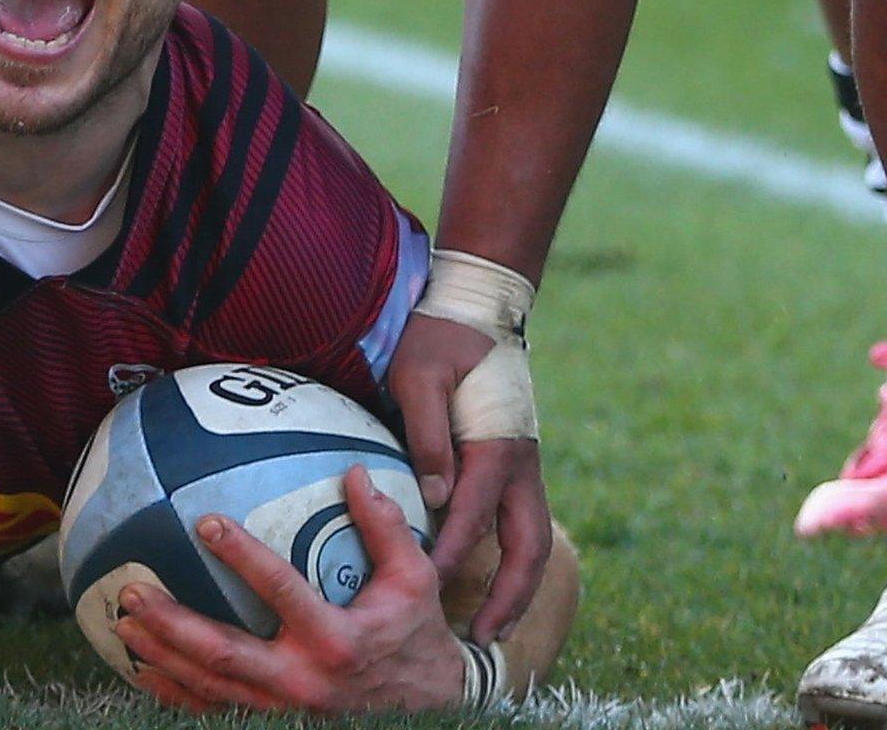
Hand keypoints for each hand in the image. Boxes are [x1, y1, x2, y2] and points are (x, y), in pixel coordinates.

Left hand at [113, 466, 467, 713]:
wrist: (428, 711)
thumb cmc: (415, 637)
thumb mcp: (414, 582)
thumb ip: (385, 529)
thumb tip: (357, 472)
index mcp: (337, 640)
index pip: (281, 591)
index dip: (243, 557)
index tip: (205, 522)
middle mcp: (304, 680)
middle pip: (225, 653)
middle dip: (173, 624)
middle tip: (133, 591)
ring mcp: (284, 710)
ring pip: (210, 685)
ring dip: (161, 655)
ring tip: (122, 622)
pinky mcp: (273, 723)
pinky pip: (215, 711)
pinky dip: (175, 693)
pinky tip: (142, 669)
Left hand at [387, 313, 551, 643]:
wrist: (478, 310)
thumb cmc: (439, 341)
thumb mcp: (419, 376)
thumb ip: (426, 434)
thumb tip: (432, 497)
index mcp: (498, 445)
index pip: (474, 513)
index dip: (453, 553)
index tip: (428, 587)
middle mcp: (520, 465)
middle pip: (529, 546)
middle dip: (511, 596)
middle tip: (484, 639)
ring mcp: (523, 468)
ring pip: (532, 541)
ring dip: (517, 588)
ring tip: (493, 630)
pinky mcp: (513, 467)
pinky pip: (518, 525)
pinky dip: (509, 562)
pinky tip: (484, 585)